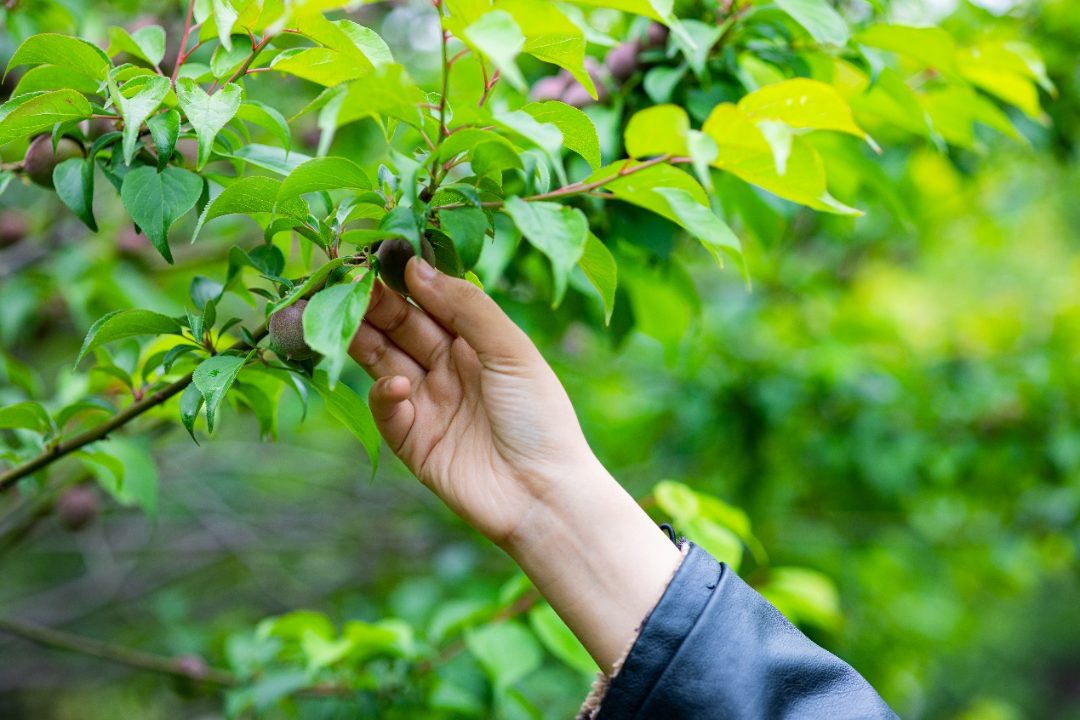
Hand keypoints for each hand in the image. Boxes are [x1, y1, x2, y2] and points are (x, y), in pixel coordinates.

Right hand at [349, 257, 681, 672]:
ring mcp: (429, 404)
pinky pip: (386, 409)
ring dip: (362, 340)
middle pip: (401, 327)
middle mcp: (449, 368)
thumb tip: (416, 268)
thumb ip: (467, 307)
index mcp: (477, 343)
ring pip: (383, 361)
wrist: (544, 495)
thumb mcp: (511, 350)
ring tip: (341, 320)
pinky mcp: (412, 442)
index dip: (406, 280)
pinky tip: (396, 385)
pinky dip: (384, 394)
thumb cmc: (539, 417)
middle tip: (345, 282)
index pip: (432, 301)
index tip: (376, 255)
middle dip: (374, 305)